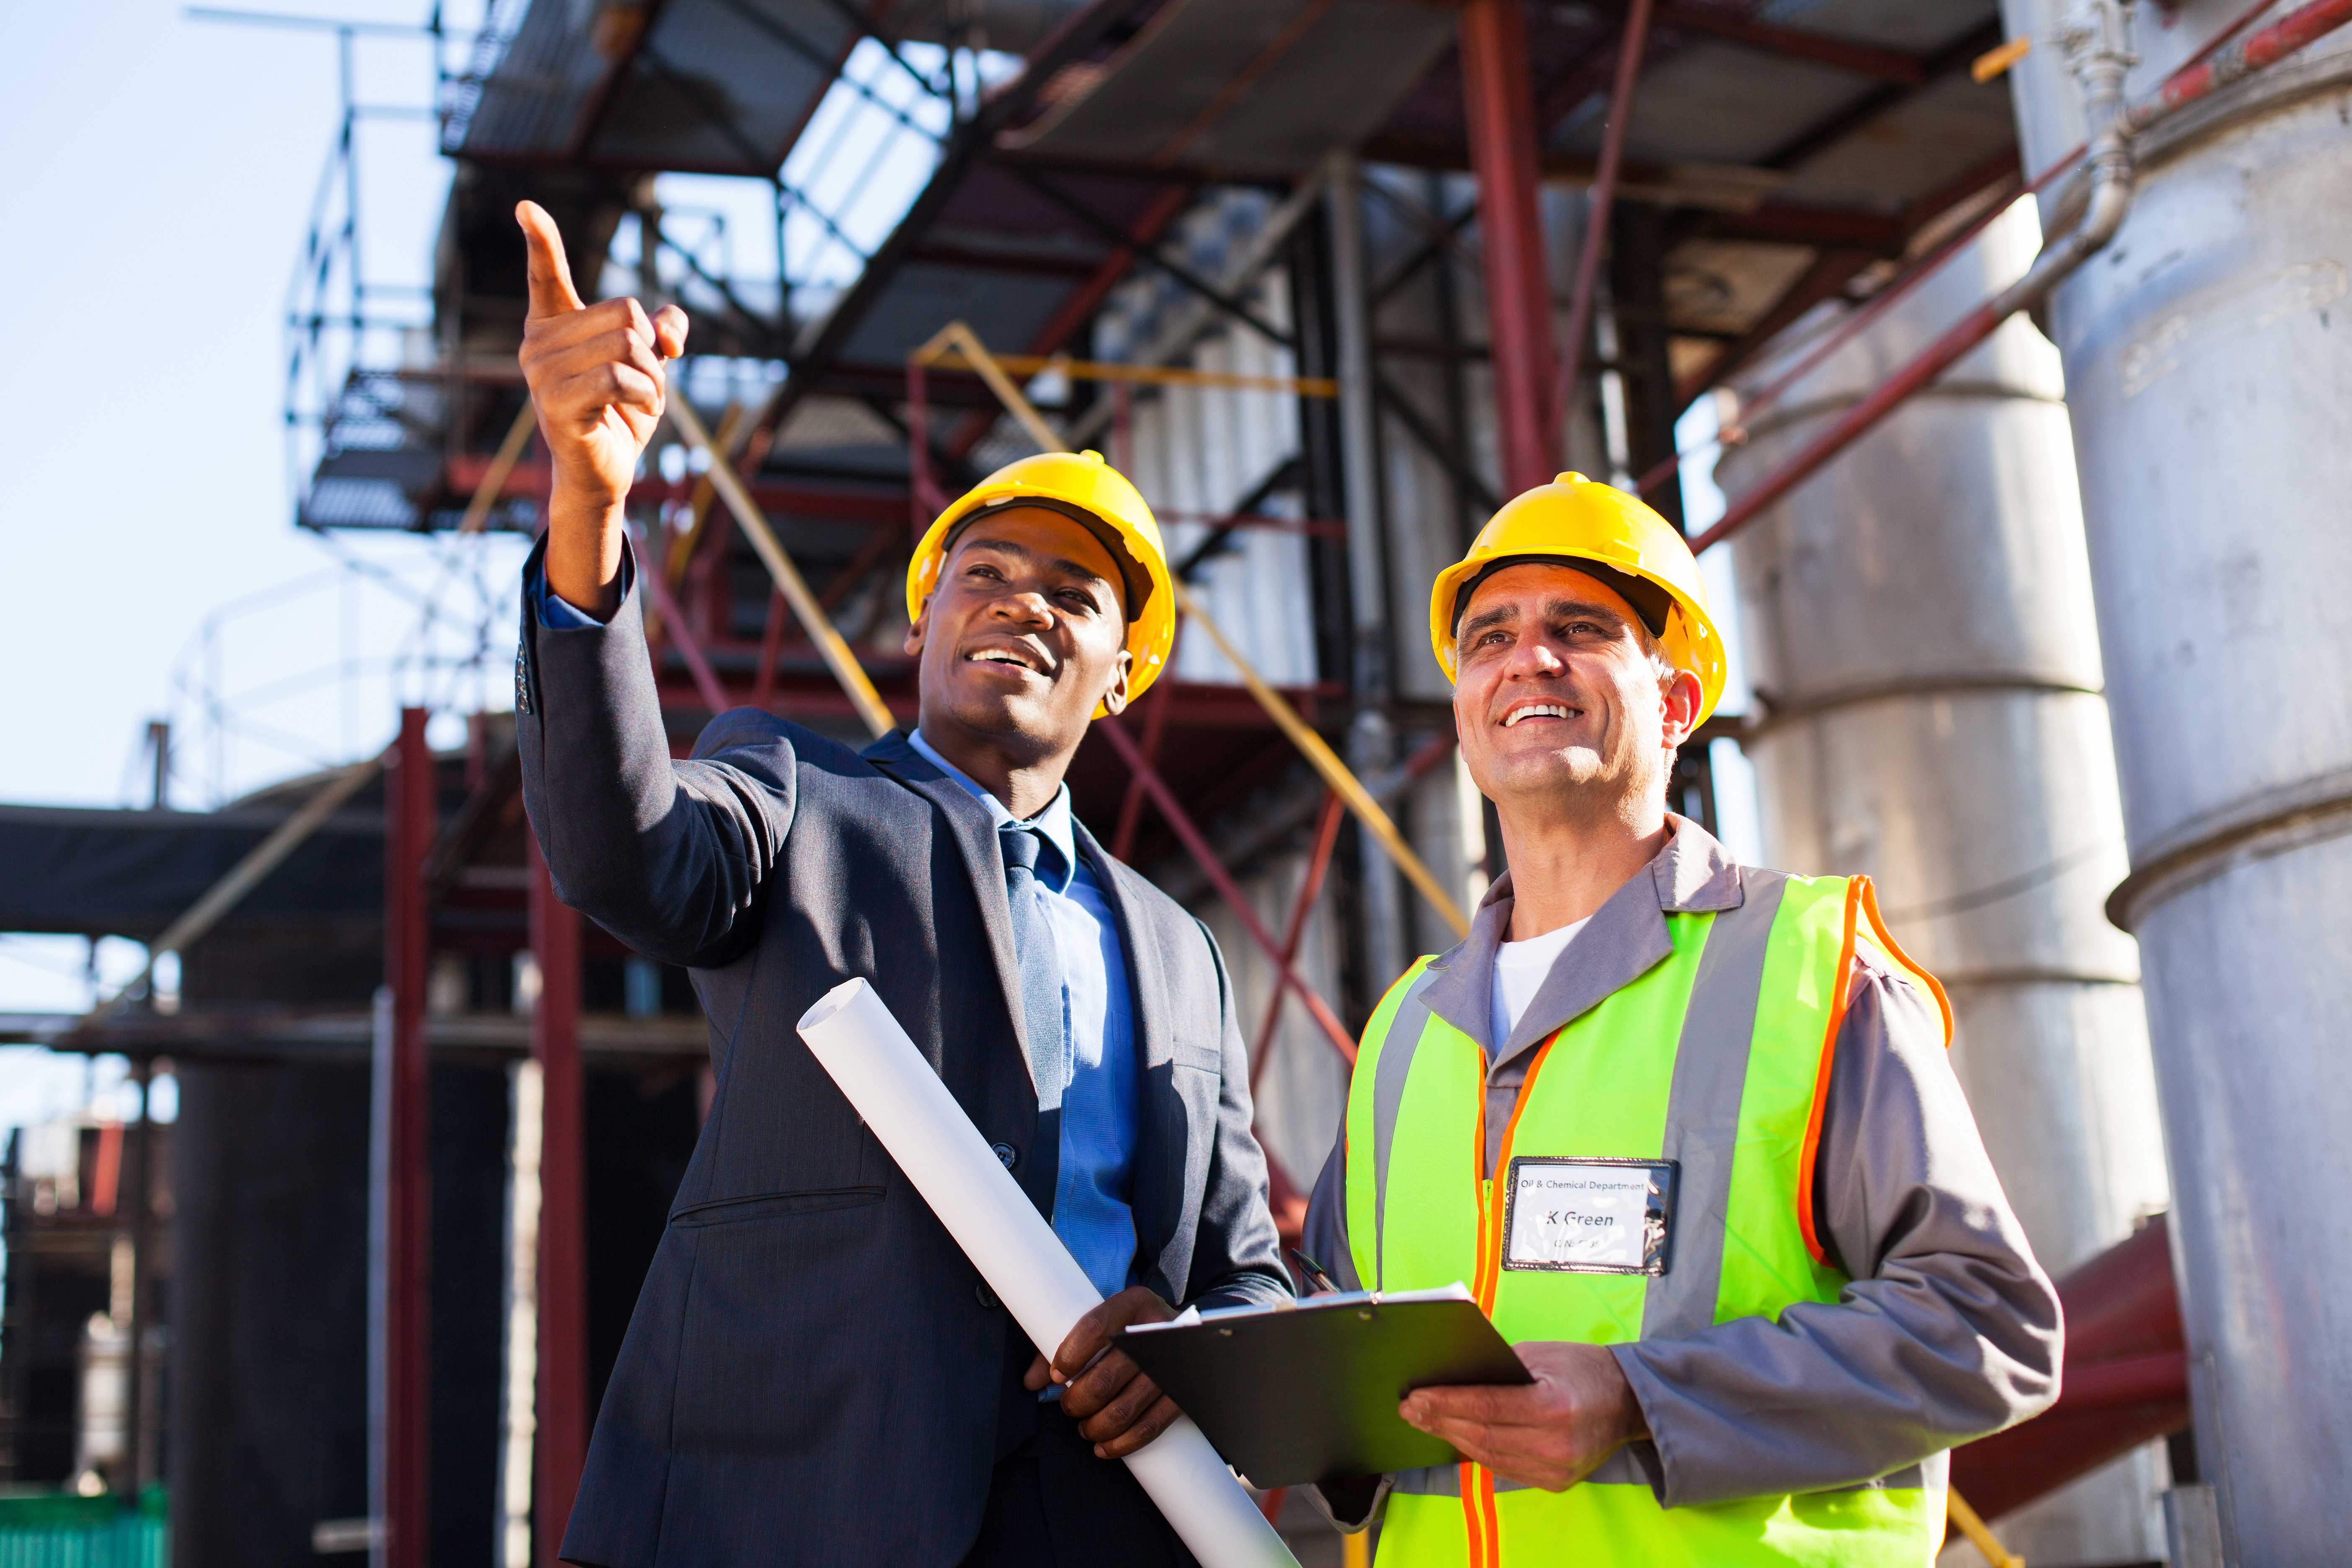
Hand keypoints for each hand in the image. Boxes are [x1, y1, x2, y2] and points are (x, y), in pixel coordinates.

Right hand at [514, 200, 687, 613]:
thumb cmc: (620, 413)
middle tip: (643, 384)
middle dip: (652, 350)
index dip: (540, 239)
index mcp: (552, 326)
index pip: (545, 274)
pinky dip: (644, 395)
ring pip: (627, 345)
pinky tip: (636, 414)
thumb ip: (663, 331)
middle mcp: (537, 343)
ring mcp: (541, 373)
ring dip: (653, 377)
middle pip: (625, 313)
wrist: (604, 472)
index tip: (525, 206)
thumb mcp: (647, 364)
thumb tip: (671, 329)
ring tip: (640, 401)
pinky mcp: (556, 403)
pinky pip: (618, 376)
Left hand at [1024, 1286, 1183, 1458]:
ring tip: (1085, 1427)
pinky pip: (1149, 1427)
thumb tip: (1031, 1381)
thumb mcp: (1102, 1323)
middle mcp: (1156, 1331)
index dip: (1070, 1355)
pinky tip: (1105, 1446)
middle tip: (1069, 1407)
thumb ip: (1063, 1346)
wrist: (1181, 1335)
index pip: (1095, 1328)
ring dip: (1095, 1426)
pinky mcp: (1182, 1393)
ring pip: (1124, 1409)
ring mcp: (1172, 1365)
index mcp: (1133, 1304)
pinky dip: (1122, 1443)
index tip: (1057, 1375)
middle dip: (1078, 1402)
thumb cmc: (1129, 1330)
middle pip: (1105, 1378)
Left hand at [1399, 1341, 1647, 1492]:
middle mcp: (1556, 1446)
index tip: (1416, 1397)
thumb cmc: (1583, 1369)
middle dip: (1441, 1420)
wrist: (1628, 1402)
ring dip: (1453, 1437)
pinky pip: (1504, 1468)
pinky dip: (1478, 1452)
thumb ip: (1498, 1368)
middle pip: (1482, 1435)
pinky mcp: (1555, 1482)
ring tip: (1426, 1420)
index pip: (1486, 1407)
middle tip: (1410, 1408)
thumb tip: (1452, 1378)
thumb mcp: (1541, 1355)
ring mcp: (1556, 1470)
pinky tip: (1457, 1436)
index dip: (1447, 1403)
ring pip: (1489, 1456)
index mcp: (1554, 1408)